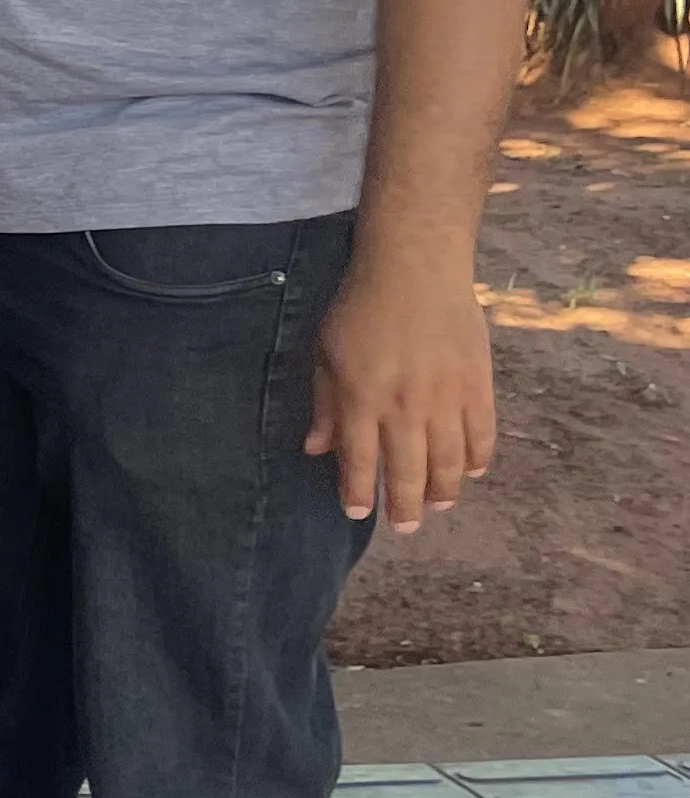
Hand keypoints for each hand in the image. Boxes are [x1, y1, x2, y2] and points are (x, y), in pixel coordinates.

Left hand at [306, 261, 495, 532]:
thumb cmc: (361, 308)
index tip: (357, 513)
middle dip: (405, 506)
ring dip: (443, 490)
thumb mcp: (326, 353)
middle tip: (404, 528)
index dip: (358, 492)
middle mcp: (405, 407)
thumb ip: (326, 405)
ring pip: (448, 462)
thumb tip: (316, 450)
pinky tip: (470, 472)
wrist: (415, 270)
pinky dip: (478, 459)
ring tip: (437, 507)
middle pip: (408, 471)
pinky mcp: (478, 386)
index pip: (360, 461)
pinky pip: (482, 435)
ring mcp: (446, 399)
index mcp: (362, 399)